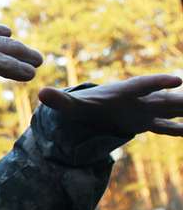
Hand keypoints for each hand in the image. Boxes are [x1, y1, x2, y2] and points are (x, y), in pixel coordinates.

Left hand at [37, 75, 182, 136]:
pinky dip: (179, 128)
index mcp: (124, 92)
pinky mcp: (146, 122)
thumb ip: (59, 100)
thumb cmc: (82, 104)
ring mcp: (145, 110)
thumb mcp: (70, 105)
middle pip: (165, 97)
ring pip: (171, 109)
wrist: (88, 109)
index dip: (158, 83)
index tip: (177, 82)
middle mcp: (139, 99)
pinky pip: (167, 125)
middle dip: (182, 97)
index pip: (143, 86)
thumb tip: (41, 93)